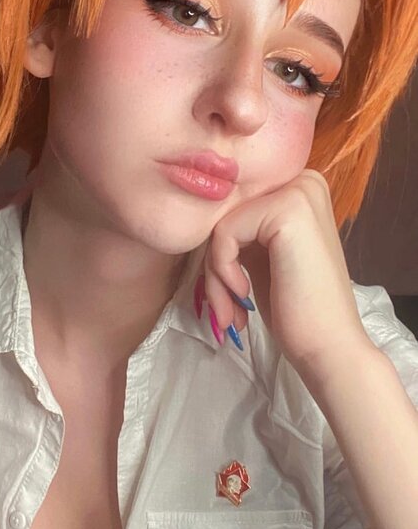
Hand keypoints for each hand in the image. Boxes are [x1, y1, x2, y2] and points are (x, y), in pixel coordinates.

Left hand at [197, 169, 371, 380]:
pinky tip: (242, 295)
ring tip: (231, 313)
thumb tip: (198, 224)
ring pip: (220, 227)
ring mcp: (298, 192)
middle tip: (226, 311)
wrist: (330, 347)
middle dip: (215, 268)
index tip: (228, 298)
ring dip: (215, 277)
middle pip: (226, 217)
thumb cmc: (296, 311)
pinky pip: (224, 234)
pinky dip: (222, 271)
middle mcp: (302, 181)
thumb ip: (242, 233)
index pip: (234, 211)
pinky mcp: (287, 210)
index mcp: (299, 189)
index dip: (221, 255)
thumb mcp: (263, 258)